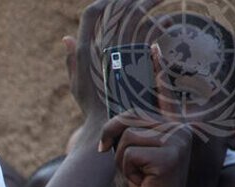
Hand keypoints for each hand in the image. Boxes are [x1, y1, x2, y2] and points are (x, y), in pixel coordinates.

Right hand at [68, 0, 166, 129]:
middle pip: (116, 9)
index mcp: (84, 49)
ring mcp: (117, 52)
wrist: (107, 126)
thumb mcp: (77, 84)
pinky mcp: (136, 60)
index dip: (105, 1)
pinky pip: (149, 35)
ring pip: (135, 17)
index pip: (91, 13)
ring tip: (161, 0)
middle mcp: (99, 46)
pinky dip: (159, 25)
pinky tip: (168, 22)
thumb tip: (66, 38)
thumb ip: (71, 60)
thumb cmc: (92, 107)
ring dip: (149, 4)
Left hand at [100, 48, 195, 186]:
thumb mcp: (133, 156)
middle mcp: (179, 128)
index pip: (164, 94)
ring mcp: (176, 140)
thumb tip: (108, 128)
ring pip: (125, 138)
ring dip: (121, 161)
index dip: (158, 69)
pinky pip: (127, 153)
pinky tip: (144, 181)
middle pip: (127, 118)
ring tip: (139, 175)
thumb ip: (128, 135)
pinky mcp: (168, 155)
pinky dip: (127, 170)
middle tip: (127, 166)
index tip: (154, 46)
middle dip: (114, 142)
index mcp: (172, 126)